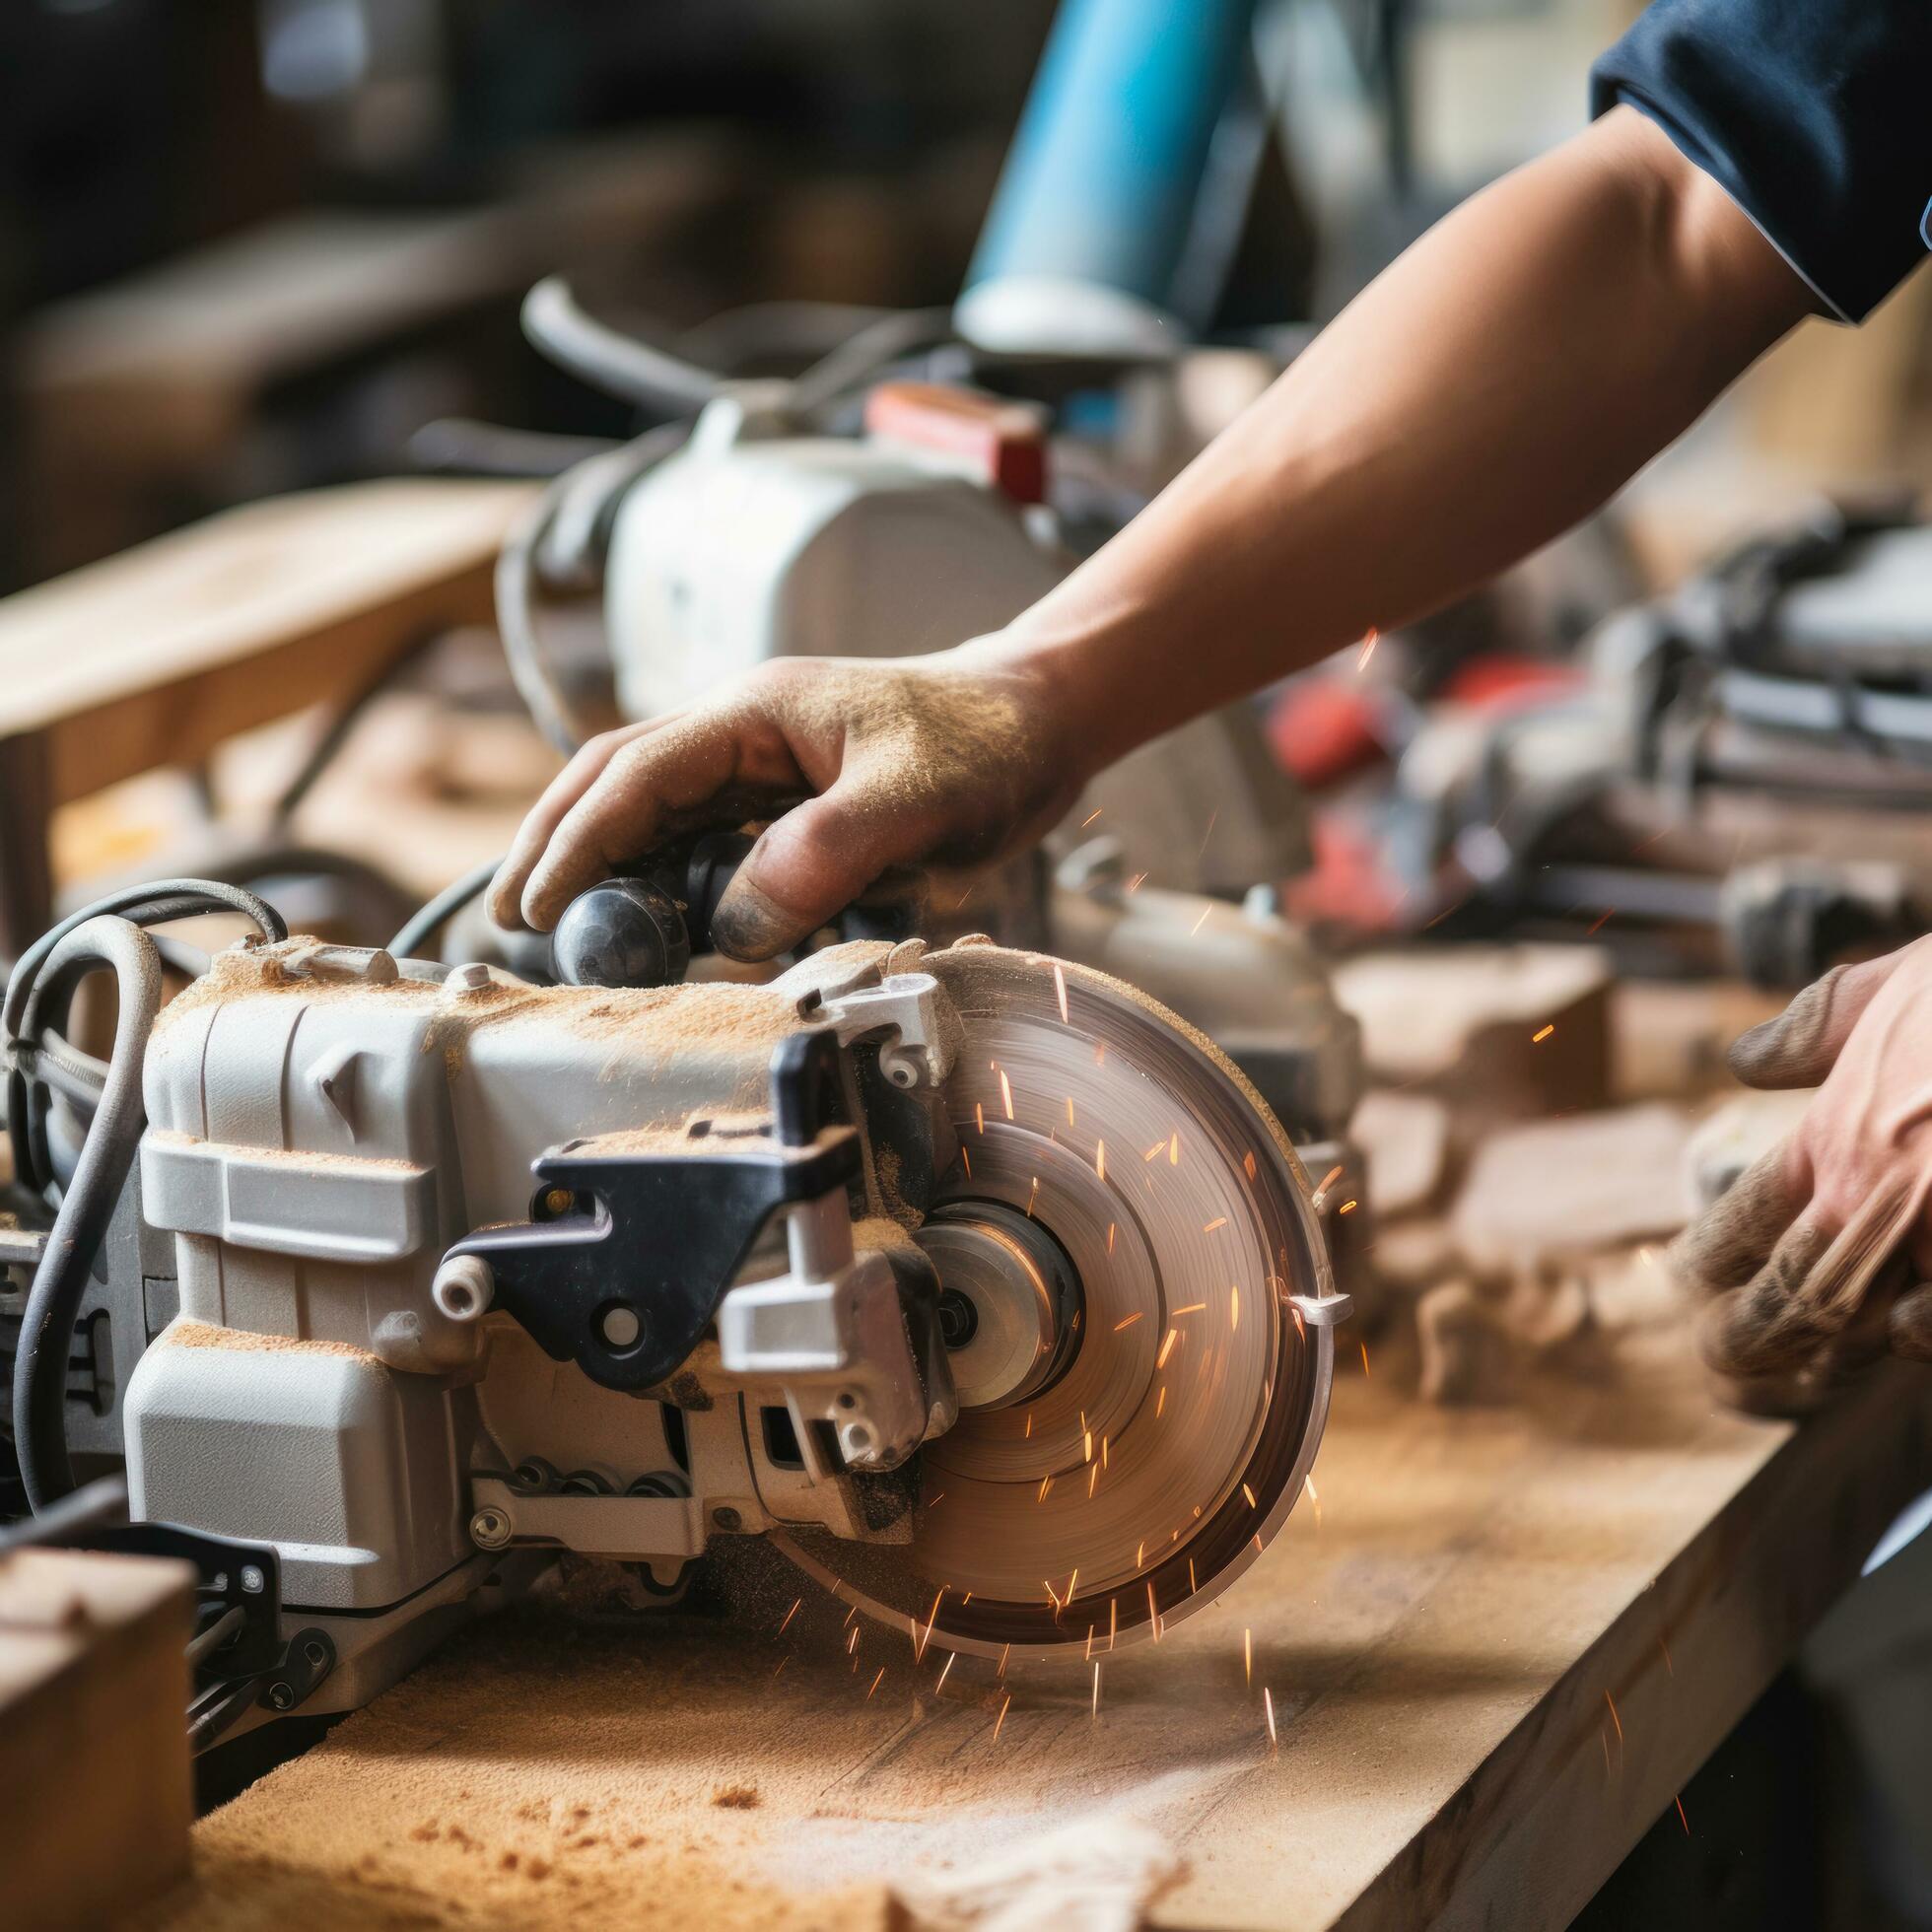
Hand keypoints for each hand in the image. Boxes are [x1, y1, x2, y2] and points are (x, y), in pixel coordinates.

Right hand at [487, 641, 1087, 957]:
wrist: (1041, 720)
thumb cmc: (984, 743)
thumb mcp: (910, 800)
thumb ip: (822, 856)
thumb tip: (735, 929)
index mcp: (755, 712)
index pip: (634, 774)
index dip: (577, 841)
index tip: (537, 905)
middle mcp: (743, 731)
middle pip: (616, 779)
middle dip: (557, 842)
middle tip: (513, 917)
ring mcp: (763, 762)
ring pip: (653, 806)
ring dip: (603, 860)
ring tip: (560, 922)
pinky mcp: (788, 796)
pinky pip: (705, 834)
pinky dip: (665, 872)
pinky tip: (653, 915)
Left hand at [1671, 940, 1931, 1407]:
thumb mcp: (1890, 987)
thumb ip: (1814, 1028)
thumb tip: (1745, 1058)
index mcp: (1839, 1134)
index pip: (1746, 1214)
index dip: (1710, 1254)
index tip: (1686, 1277)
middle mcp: (1879, 1197)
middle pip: (1788, 1294)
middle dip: (1746, 1336)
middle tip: (1717, 1360)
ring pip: (1864, 1331)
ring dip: (1826, 1360)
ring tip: (1792, 1378)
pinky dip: (1921, 1347)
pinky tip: (1905, 1346)